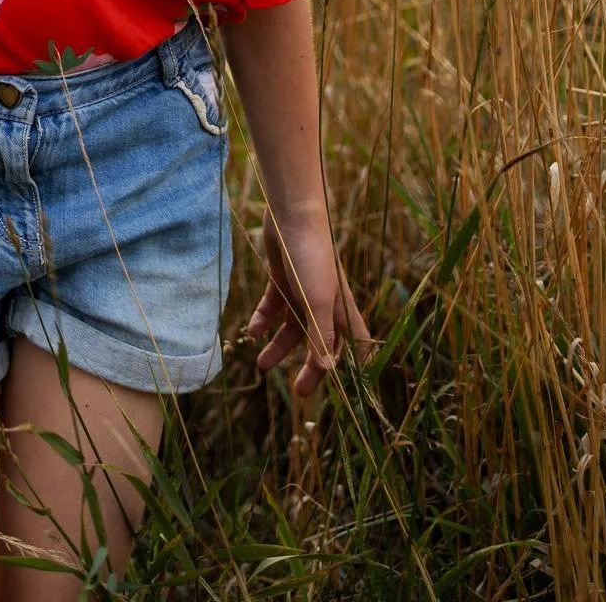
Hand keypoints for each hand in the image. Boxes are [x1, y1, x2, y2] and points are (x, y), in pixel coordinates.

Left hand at [246, 208, 370, 397]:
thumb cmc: (311, 255)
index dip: (353, 367)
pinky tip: (252, 331)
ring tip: (260, 365)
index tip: (347, 391)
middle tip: (298, 392)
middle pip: (319, 343)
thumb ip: (320, 335)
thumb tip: (325, 370)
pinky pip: (273, 308)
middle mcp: (323, 302)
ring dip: (278, 347)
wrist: (290, 213)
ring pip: (292, 328)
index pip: (354, 345)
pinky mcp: (281, 278)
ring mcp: (302, 290)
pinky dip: (263, 321)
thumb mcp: (317, 300)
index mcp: (340, 309)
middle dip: (310, 367)